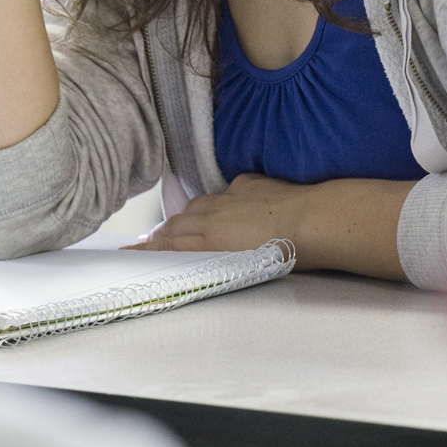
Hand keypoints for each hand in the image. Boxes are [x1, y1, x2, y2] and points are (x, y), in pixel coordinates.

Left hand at [132, 172, 418, 281]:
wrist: (309, 218)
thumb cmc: (303, 208)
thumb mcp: (274, 190)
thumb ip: (256, 194)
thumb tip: (252, 197)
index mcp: (236, 191)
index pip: (202, 206)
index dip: (188, 217)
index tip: (176, 225)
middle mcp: (218, 205)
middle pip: (183, 218)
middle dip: (165, 230)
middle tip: (147, 241)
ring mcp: (212, 225)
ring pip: (174, 232)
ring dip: (155, 240)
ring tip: (137, 250)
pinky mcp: (211, 245)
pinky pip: (176, 249)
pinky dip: (155, 251)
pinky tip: (138, 256)